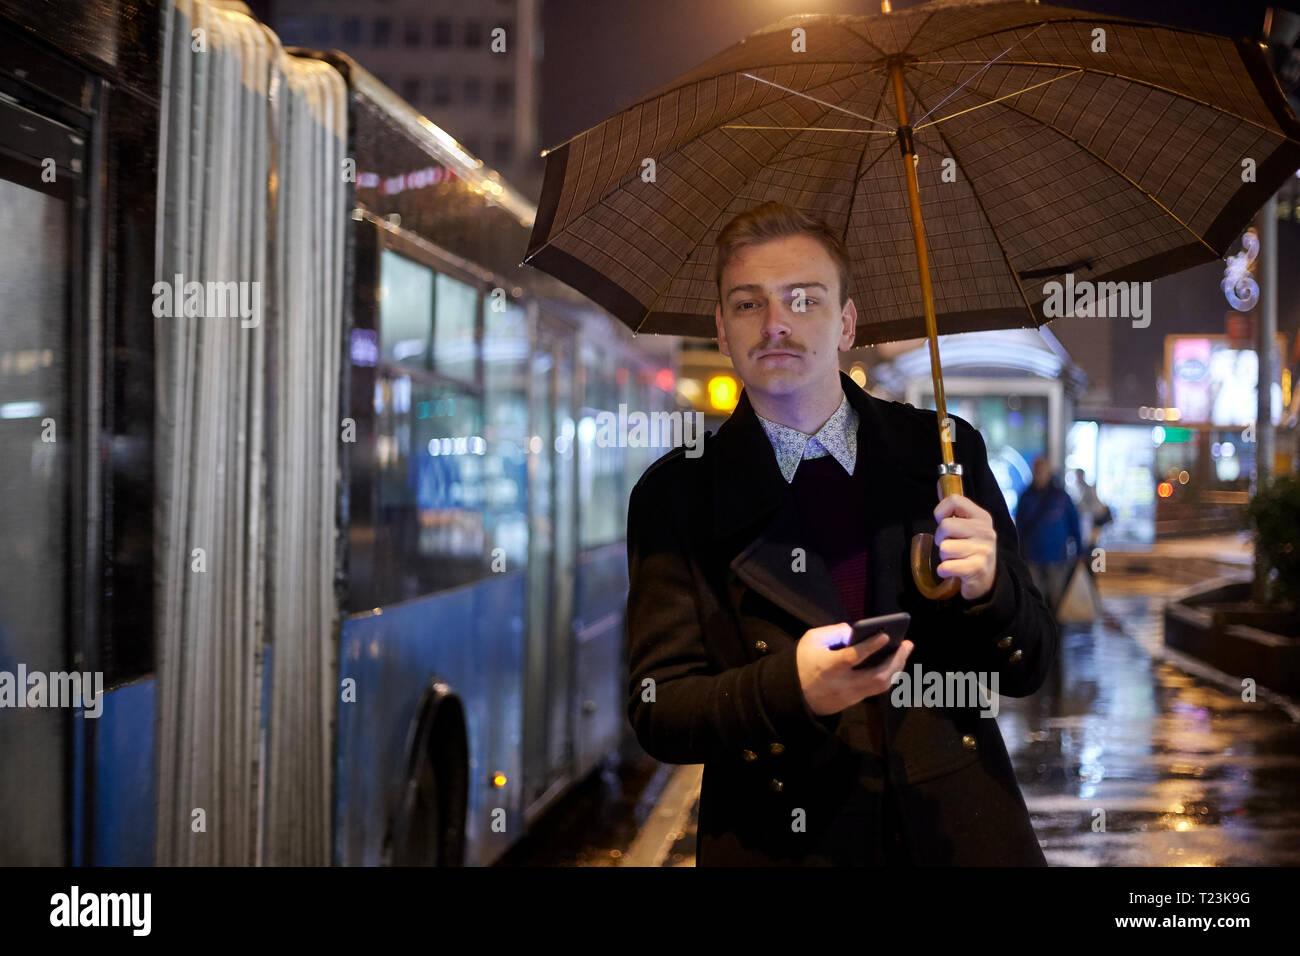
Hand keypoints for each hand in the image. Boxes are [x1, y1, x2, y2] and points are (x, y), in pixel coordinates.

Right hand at [796, 623, 913, 716]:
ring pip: (880, 686)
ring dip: (896, 669)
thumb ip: (833, 633)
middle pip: (877, 677)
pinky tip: (893, 663)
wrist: (793, 695)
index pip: (853, 657)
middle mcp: (843, 683)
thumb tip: (855, 631)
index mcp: (829, 666)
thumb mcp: (811, 641)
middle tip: (907, 644)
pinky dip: (887, 675)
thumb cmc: (801, 663)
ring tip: (904, 652)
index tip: (885, 636)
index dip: (870, 647)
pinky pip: (875, 690)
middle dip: (896, 660)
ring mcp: (849, 696)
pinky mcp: (852, 702)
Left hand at [933, 487, 997, 601]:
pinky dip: (944, 571)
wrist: (987, 579)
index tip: (945, 523)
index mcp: (982, 517)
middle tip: (950, 546)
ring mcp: (983, 550)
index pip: (954, 500)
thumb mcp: (966, 525)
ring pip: (944, 548)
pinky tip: (953, 571)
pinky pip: (946, 566)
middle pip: (945, 526)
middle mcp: (986, 531)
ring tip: (956, 559)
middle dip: (941, 539)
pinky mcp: (977, 568)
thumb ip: (953, 506)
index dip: (941, 512)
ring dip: (944, 557)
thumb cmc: (971, 549)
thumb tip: (939, 482)